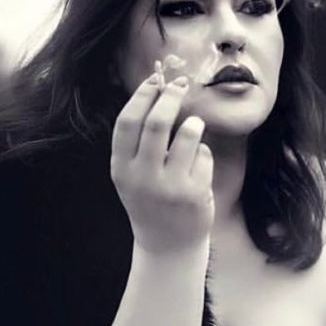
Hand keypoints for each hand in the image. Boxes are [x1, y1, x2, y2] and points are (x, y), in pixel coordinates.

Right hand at [110, 72, 213, 255]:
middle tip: (181, 85)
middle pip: (157, 123)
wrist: (167, 245)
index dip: (142, 96)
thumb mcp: (132, 174)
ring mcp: (169, 187)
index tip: (156, 80)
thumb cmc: (151, 200)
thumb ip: (139, 141)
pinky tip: (197, 170)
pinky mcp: (195, 194)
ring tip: (193, 127)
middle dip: (171, 97)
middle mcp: (142, 177)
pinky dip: (203, 154)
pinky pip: (204, 156)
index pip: (127, 122)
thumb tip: (158, 90)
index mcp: (121, 168)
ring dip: (193, 124)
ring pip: (187, 135)